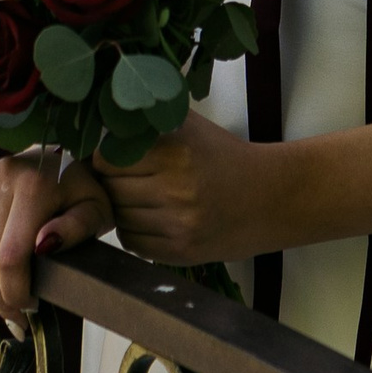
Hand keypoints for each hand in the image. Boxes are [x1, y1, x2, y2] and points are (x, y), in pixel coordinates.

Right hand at [0, 153, 113, 325]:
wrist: (62, 157)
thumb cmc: (82, 191)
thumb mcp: (95, 211)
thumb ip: (75, 228)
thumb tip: (44, 245)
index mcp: (34, 185)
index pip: (10, 256)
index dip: (15, 291)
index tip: (31, 309)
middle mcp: (1, 177)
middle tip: (16, 317)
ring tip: (3, 304)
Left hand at [96, 109, 260, 267]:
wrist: (269, 197)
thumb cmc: (224, 157)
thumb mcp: (189, 126)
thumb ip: (147, 121)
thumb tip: (101, 120)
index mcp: (175, 153)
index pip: (107, 160)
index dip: (106, 159)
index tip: (114, 159)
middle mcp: (175, 190)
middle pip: (111, 191)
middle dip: (113, 185)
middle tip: (128, 179)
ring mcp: (178, 225)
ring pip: (119, 218)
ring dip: (123, 209)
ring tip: (144, 198)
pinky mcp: (181, 252)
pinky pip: (133, 243)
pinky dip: (135, 232)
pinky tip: (153, 218)